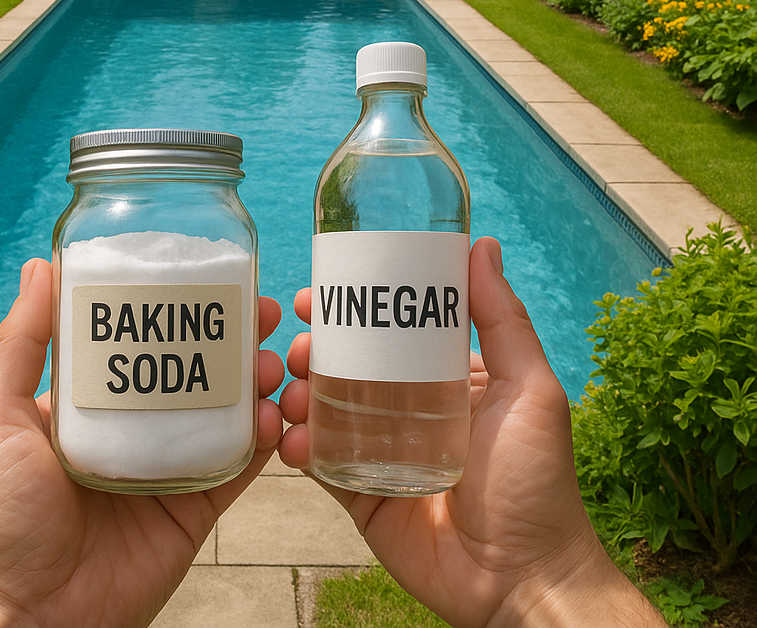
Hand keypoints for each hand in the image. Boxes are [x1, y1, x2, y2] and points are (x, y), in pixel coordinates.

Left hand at [0, 257, 283, 627]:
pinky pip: (238, 467)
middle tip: (260, 310)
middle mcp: (134, 428)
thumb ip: (20, 342)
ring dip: (255, 381)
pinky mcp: (194, 508)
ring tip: (272, 359)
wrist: (25, 616)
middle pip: (193, 370)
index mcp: (92, 403)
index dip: (177, 307)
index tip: (209, 277)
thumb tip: (40, 265)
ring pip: (224, 412)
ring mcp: (168, 468)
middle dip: (230, 337)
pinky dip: (265, 440)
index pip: (142, 340)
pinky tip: (278, 414)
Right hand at [279, 237, 662, 627]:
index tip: (318, 291)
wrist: (524, 581)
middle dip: (314, 350)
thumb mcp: (528, 389)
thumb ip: (502, 320)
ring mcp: (381, 454)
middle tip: (299, 345)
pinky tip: (288, 439)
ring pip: (325, 411)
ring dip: (296, 394)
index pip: (389, 333)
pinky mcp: (361, 496)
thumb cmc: (536, 480)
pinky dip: (297, 447)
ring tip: (288, 392)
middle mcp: (407, 410)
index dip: (351, 309)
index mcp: (443, 379)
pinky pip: (320, 464)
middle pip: (348, 367)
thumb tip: (481, 244)